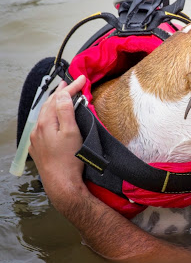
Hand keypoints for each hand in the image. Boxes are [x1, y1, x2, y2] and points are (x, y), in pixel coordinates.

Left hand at [29, 75, 87, 204]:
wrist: (62, 184)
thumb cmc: (70, 160)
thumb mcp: (72, 132)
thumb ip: (66, 111)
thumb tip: (63, 94)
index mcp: (45, 123)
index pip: (59, 98)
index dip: (71, 87)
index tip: (82, 79)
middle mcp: (37, 129)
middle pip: (49, 104)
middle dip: (61, 93)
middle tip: (71, 84)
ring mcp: (36, 139)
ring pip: (44, 115)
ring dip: (54, 103)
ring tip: (63, 96)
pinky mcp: (38, 148)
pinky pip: (43, 126)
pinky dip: (50, 116)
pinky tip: (55, 118)